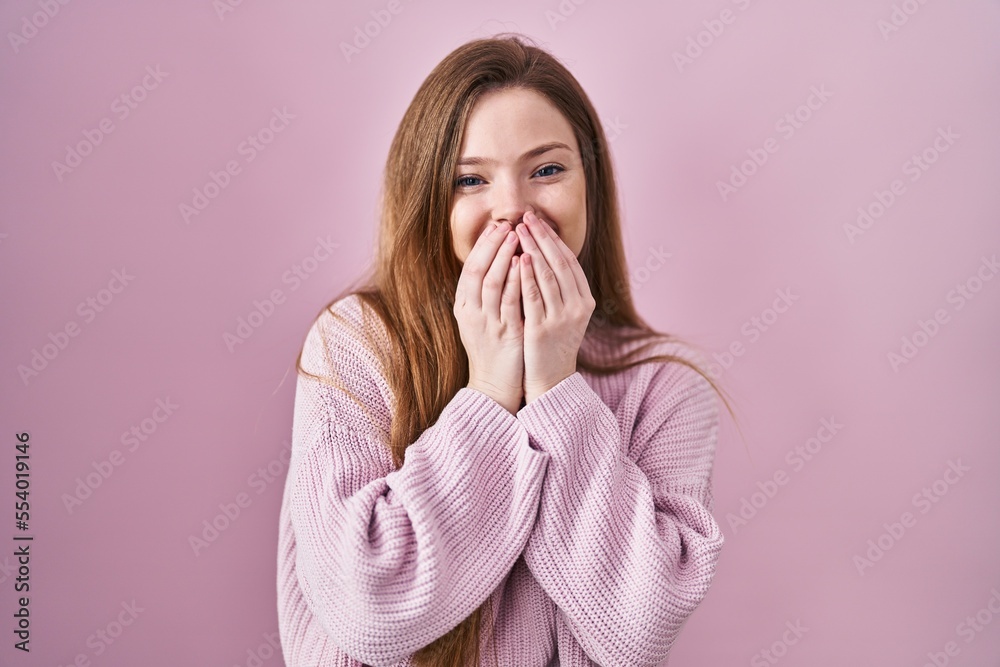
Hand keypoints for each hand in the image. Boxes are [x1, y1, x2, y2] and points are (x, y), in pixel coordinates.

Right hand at [454, 220, 524, 414]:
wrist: (494, 385)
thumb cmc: (494, 348)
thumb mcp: (483, 317)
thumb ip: (488, 292)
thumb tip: (500, 260)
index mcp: (464, 306)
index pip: (469, 268)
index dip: (483, 246)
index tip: (497, 227)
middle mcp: (470, 312)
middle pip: (477, 270)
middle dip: (492, 245)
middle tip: (507, 225)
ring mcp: (486, 323)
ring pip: (491, 282)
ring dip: (503, 257)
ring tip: (516, 237)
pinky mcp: (503, 333)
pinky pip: (509, 302)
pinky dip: (515, 280)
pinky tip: (525, 265)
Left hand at [515, 208, 595, 404]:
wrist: (550, 380)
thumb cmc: (552, 343)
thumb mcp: (563, 314)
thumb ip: (559, 288)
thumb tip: (545, 254)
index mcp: (584, 301)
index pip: (568, 261)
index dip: (553, 239)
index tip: (537, 220)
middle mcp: (577, 307)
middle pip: (558, 263)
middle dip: (541, 237)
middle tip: (526, 217)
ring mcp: (561, 318)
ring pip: (547, 276)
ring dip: (532, 250)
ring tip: (517, 231)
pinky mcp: (543, 329)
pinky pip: (533, 296)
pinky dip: (525, 275)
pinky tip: (517, 260)